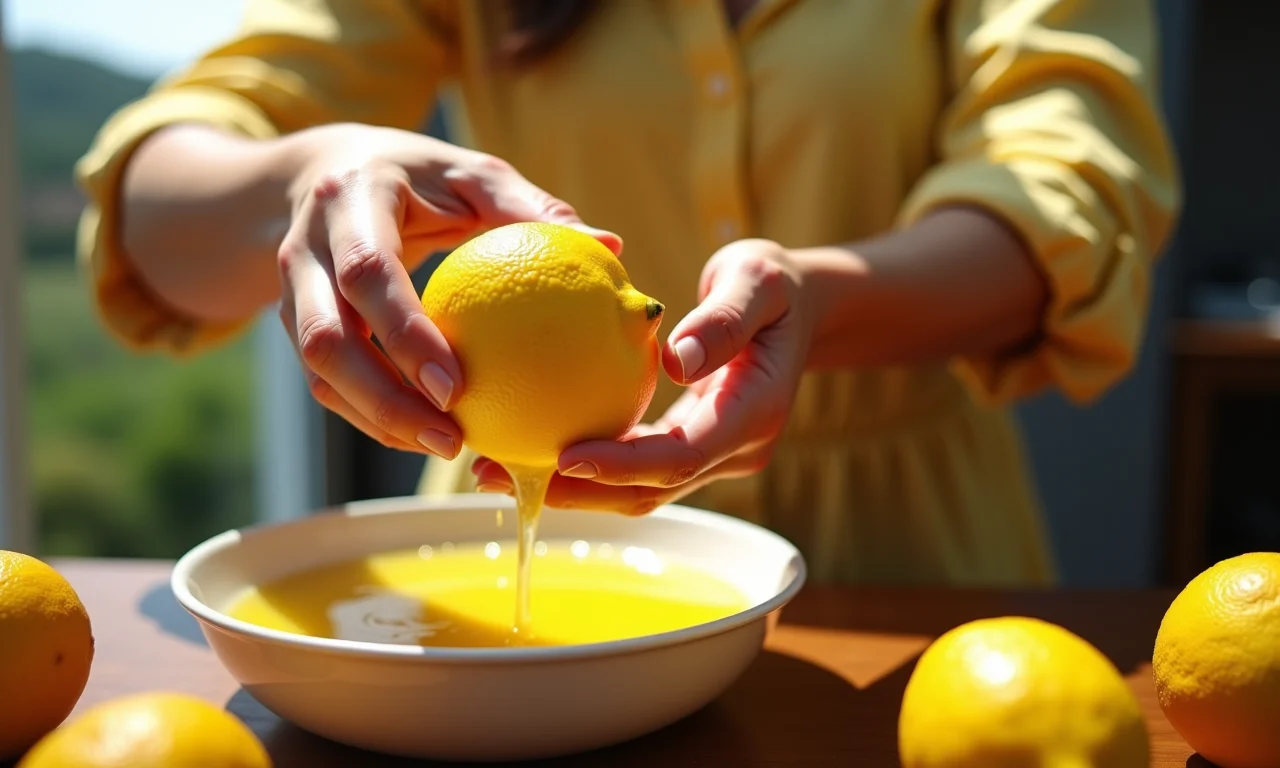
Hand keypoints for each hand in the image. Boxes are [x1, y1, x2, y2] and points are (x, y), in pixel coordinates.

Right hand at [275, 123, 620, 457]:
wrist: (323, 171)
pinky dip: (368, 413)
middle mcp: (305, 246)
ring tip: (443, 447)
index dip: (407, 334)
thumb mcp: (472, 175)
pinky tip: (422, 433)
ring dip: (375, 418)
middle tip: (451, 440)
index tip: (459, 386)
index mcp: (351, 199)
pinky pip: (323, 381)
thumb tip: (610, 245)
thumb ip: (529, 209)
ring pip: (318, 369)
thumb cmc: (421, 177)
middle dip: (384, 399)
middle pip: (325, 338)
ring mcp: (289, 288)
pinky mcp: (291, 321)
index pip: (368, 273)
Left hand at [472, 238, 810, 514]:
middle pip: (650, 490)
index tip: (564, 456)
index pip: (681, 455)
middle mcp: (734, 450)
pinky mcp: (689, 449)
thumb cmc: (774, 284)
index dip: (623, 465)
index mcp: (752, 415)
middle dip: (576, 492)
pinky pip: (632, 467)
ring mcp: (712, 456)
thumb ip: (724, 319)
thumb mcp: (758, 279)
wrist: (800, 311)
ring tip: (492, 470)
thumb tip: (676, 359)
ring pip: (636, 491)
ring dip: (569, 489)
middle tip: (497, 473)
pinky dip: (584, 465)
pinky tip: (527, 443)